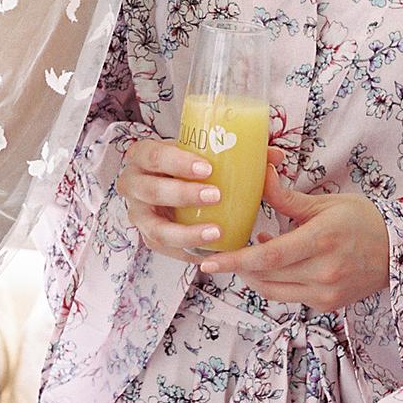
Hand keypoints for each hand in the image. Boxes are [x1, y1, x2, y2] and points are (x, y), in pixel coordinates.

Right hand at [115, 137, 223, 258]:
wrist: (173, 183)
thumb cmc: (187, 165)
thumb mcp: (196, 151)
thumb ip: (226, 152)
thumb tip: (270, 155)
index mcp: (140, 156)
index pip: (153, 156)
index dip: (177, 162)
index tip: (207, 169)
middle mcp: (131, 184)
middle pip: (151, 191)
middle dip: (183, 194)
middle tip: (215, 196)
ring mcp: (137, 212)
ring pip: (155, 228)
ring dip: (186, 232)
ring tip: (216, 232)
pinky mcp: (146, 235)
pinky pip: (164, 248)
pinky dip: (187, 250)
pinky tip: (211, 251)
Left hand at [197, 166, 388, 311]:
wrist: (400, 250)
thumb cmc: (362, 220)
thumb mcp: (324, 203)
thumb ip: (286, 197)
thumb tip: (259, 175)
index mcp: (322, 241)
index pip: (269, 257)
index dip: (235, 261)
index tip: (208, 261)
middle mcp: (324, 272)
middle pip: (266, 276)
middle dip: (237, 266)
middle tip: (217, 253)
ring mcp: (327, 293)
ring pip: (274, 291)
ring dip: (253, 275)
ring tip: (246, 253)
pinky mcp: (329, 304)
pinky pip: (290, 296)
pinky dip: (274, 282)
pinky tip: (273, 261)